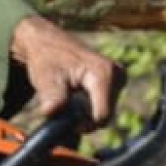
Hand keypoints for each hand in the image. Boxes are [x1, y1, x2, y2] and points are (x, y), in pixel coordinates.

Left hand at [8, 15, 125, 127]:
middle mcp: (117, 73)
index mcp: (104, 72)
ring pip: (105, 111)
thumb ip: (52, 97)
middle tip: (64, 105)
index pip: (102, 116)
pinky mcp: (117, 80)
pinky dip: (90, 105)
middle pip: (104, 115)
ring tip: (70, 97)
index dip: (83, 124)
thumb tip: (51, 112)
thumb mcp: (45, 78)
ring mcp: (119, 76)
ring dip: (86, 112)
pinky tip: (77, 94)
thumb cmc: (46, 59)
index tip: (65, 120)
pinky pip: (105, 104)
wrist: (47, 42)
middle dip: (84, 118)